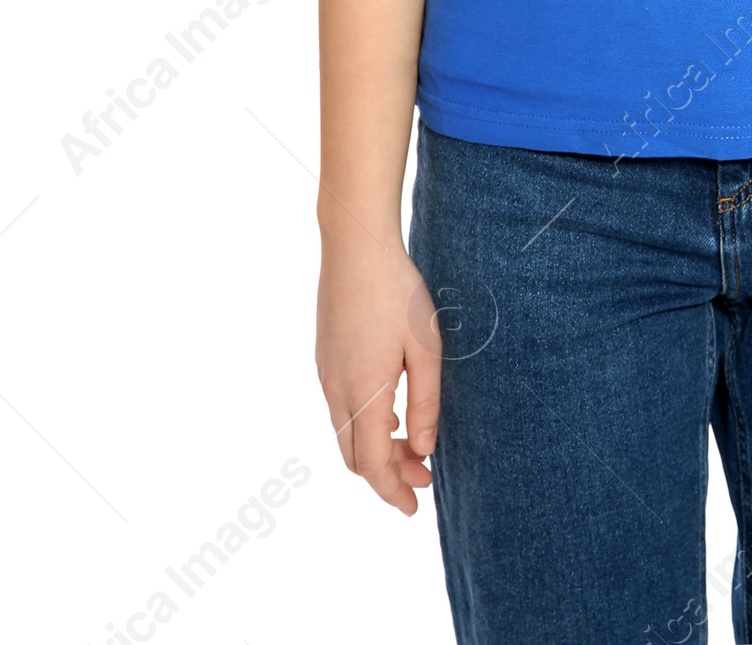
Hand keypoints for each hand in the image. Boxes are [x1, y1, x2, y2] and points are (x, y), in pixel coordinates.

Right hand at [316, 235, 440, 514]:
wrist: (355, 245)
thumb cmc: (398, 293)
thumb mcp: (426, 348)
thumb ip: (426, 404)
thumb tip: (423, 451)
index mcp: (363, 392)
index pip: (371, 465)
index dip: (392, 492)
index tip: (414, 508)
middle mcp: (336, 389)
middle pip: (354, 457)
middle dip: (387, 475)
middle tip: (424, 478)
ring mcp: (326, 373)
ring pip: (345, 433)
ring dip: (375, 449)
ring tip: (413, 446)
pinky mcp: (325, 357)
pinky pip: (340, 409)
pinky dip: (364, 425)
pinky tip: (390, 413)